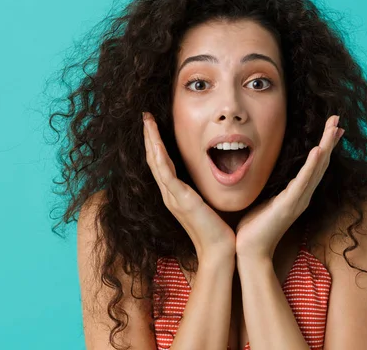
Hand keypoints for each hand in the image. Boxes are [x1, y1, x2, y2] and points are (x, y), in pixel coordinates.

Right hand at [142, 112, 235, 260]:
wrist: (220, 250)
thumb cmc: (218, 229)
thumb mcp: (208, 203)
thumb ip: (203, 189)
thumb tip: (211, 175)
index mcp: (176, 194)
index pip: (161, 163)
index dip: (156, 144)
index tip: (153, 125)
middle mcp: (170, 194)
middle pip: (154, 159)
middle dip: (149, 137)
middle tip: (145, 116)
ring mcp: (173, 197)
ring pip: (156, 163)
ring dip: (151, 140)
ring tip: (147, 121)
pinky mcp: (181, 200)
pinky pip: (166, 174)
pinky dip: (159, 156)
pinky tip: (155, 142)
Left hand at [235, 115, 344, 259]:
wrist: (249, 250)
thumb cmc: (254, 227)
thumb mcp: (265, 199)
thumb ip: (272, 187)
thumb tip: (267, 172)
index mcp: (297, 193)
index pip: (315, 165)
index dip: (325, 146)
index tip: (332, 128)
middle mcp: (303, 196)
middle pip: (322, 163)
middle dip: (329, 140)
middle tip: (337, 119)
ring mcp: (298, 200)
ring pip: (317, 169)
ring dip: (326, 146)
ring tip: (334, 128)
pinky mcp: (289, 205)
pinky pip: (303, 182)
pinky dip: (312, 165)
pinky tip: (319, 150)